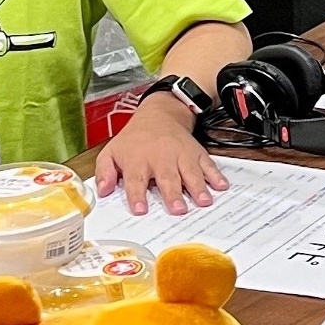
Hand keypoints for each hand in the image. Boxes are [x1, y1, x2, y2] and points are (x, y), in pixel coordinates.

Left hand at [95, 93, 232, 217]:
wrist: (159, 115)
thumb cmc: (134, 139)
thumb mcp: (111, 152)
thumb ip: (105, 172)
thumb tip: (103, 191)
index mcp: (138, 160)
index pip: (136, 180)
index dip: (137, 195)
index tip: (140, 209)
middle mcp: (161, 158)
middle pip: (167, 177)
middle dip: (173, 194)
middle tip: (178, 209)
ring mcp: (181, 155)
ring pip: (190, 172)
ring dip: (197, 187)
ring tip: (203, 201)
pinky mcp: (196, 153)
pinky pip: (208, 164)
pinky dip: (216, 175)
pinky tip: (221, 186)